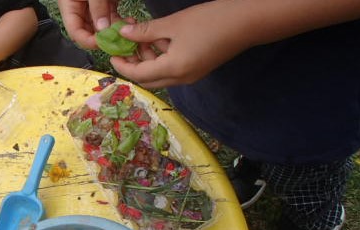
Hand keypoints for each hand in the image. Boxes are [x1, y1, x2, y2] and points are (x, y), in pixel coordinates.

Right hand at [57, 0, 121, 48]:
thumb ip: (97, 7)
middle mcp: (80, 9)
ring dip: (114, 32)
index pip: (75, 32)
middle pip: (89, 32)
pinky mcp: (105, 3)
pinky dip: (119, 23)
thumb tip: (103, 28)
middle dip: (103, 39)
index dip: (88, 40)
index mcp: (69, 6)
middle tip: (117, 41)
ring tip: (126, 30)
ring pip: (102, 27)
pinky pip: (111, 18)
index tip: (103, 43)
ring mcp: (93, 7)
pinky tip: (128, 23)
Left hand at [109, 2, 257, 87]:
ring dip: (147, 58)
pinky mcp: (197, 69)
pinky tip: (158, 39)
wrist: (247, 22)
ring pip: (159, 74)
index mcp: (173, 70)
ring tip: (139, 36)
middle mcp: (180, 79)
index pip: (138, 75)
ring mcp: (190, 76)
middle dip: (133, 64)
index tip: (112, 53)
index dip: (122, 65)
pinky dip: (161, 57)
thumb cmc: (210, 21)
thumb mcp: (173, 25)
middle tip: (123, 46)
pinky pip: (171, 69)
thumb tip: (123, 33)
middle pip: (147, 79)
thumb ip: (146, 32)